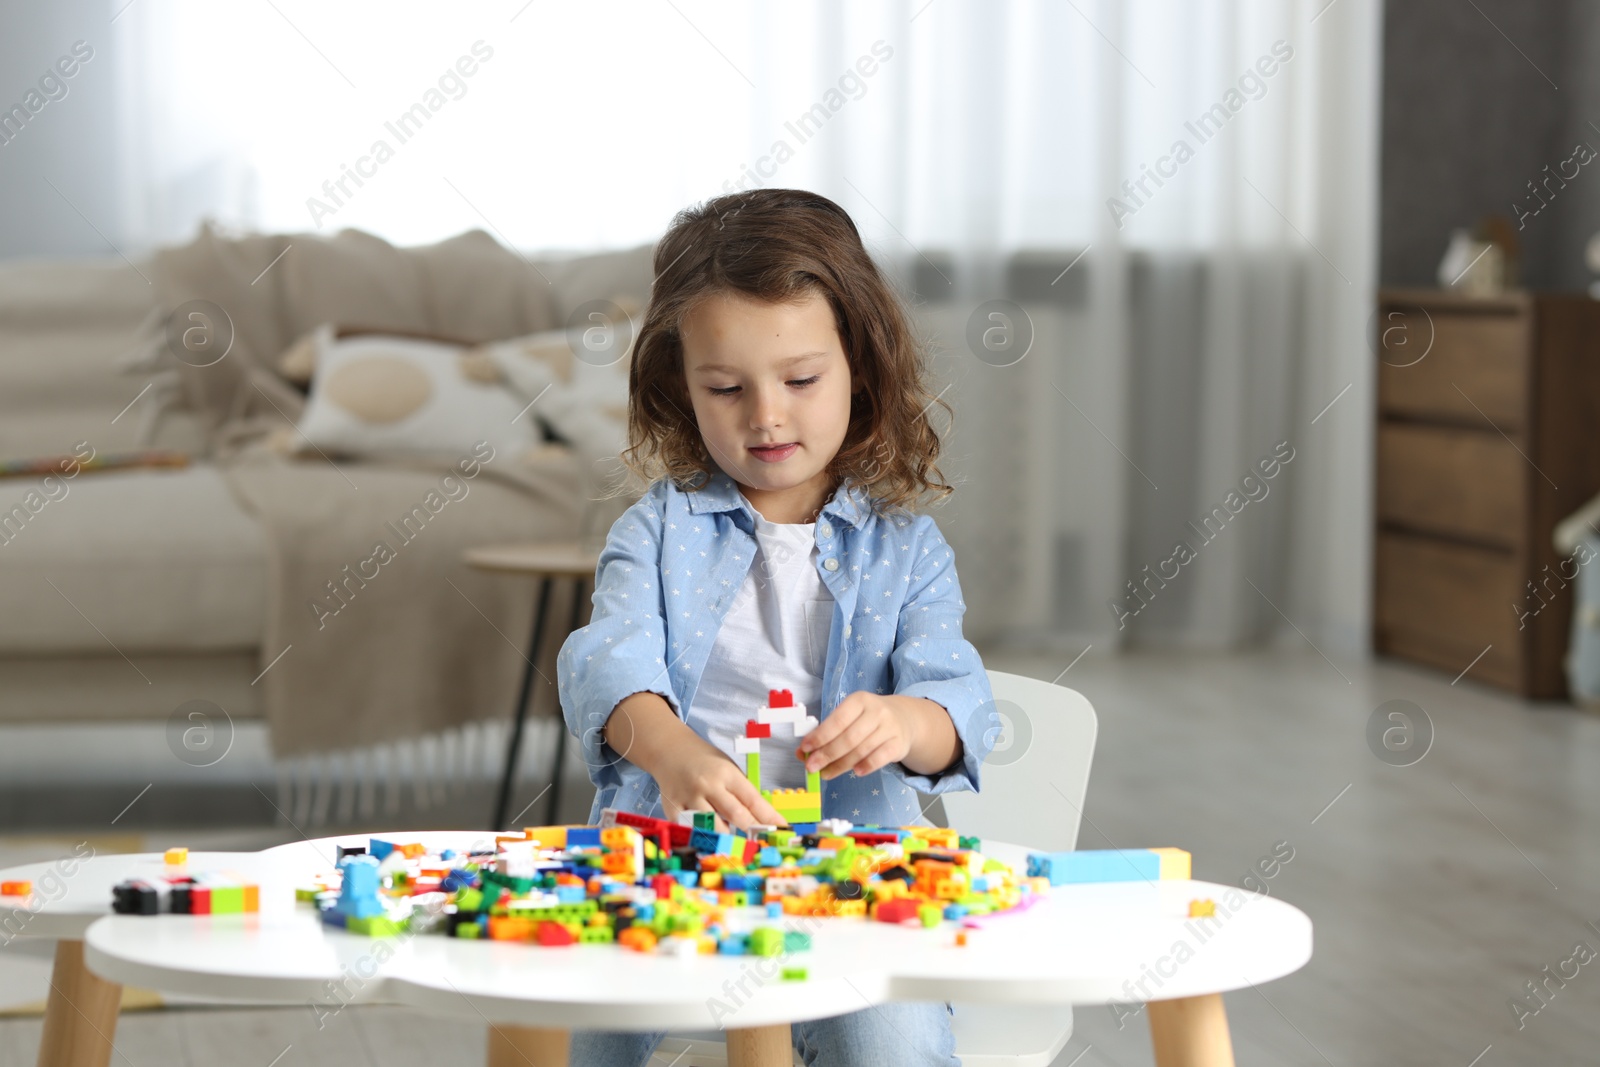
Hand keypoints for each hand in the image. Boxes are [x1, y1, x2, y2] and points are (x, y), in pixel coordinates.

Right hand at [655, 736, 786, 831]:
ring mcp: (689, 797)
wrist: (670, 750)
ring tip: (733, 838)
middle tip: (761, 841)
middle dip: (751, 830)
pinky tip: (708, 836)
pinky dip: (702, 835)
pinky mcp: (673, 808)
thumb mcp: (728, 768)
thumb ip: (741, 792)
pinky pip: (692, 829)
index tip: (781, 829)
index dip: (768, 817)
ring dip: (727, 835)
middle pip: (735, 815)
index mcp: (727, 773)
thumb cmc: (705, 762)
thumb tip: (762, 818)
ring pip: (714, 826)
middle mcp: (709, 785)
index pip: (752, 799)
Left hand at [795, 691, 919, 779]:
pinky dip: (865, 766)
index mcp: (859, 700)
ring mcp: (889, 727)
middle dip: (827, 755)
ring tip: (826, 773)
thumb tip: (801, 753)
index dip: (820, 736)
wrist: (903, 719)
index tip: (805, 749)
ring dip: (840, 765)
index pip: (837, 720)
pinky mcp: (898, 743)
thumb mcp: (848, 718)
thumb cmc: (867, 719)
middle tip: (812, 767)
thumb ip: (826, 733)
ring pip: (861, 750)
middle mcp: (876, 711)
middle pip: (848, 738)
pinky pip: (879, 758)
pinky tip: (855, 771)